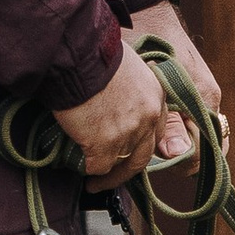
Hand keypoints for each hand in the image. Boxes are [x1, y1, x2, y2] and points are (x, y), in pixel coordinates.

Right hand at [52, 39, 176, 191]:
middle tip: (111, 178)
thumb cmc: (94, 54)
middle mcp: (148, 116)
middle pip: (143, 156)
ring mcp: (129, 133)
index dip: (139, 144)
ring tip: (93, 181)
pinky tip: (80, 167)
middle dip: (127, 171)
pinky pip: (99, 166)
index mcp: (156, 96)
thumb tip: (112, 105)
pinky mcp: (107, 145)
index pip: (155, 130)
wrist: (79, 56)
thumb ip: (127, 91)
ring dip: (106, 173)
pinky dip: (89, 169)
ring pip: (121, 165)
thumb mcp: (125, 68)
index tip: (127, 153)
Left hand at [121, 0, 221, 168]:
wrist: (143, 9)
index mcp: (205, 98)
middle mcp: (209, 98)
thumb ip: (165, 120)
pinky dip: (174, 130)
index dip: (182, 163)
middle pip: (206, 146)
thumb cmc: (145, 40)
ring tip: (146, 142)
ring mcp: (201, 93)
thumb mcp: (151, 84)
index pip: (207, 151)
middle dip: (181, 157)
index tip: (154, 163)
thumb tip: (178, 154)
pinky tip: (151, 128)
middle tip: (147, 156)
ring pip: (197, 135)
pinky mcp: (191, 89)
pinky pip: (190, 121)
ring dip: (175, 144)